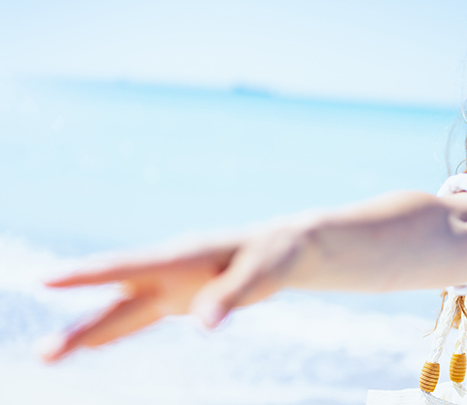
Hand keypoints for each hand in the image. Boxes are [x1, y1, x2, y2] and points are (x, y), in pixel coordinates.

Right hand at [41, 226, 304, 361]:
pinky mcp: (178, 297)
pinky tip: (92, 345)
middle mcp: (168, 270)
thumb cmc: (273, 256)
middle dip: (79, 326)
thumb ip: (231, 296)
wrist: (284, 248)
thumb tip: (204, 326)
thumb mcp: (261, 274)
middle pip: (116, 300)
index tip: (48, 280)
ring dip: (88, 333)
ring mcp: (170, 285)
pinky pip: (141, 318)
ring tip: (49, 356)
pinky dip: (116, 332)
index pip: (127, 266)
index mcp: (183, 256)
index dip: (87, 275)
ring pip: (122, 311)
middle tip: (43, 355)